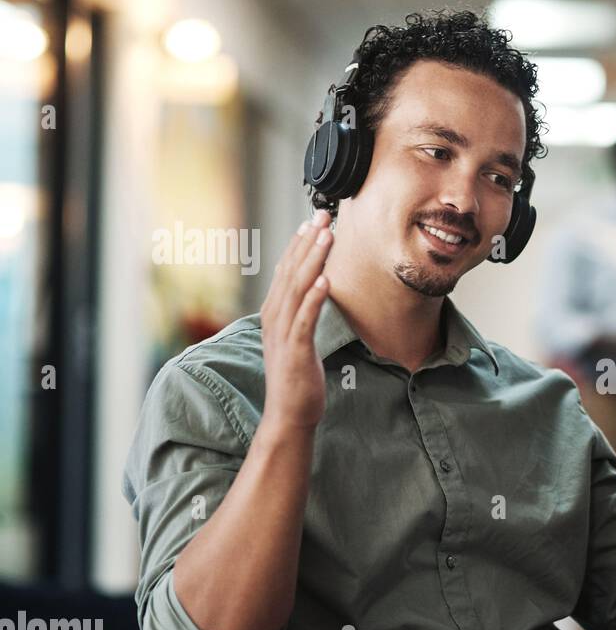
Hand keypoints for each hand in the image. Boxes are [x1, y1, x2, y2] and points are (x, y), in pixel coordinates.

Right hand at [258, 211, 333, 431]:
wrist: (289, 413)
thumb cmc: (297, 377)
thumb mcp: (297, 338)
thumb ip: (301, 313)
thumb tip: (312, 289)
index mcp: (275, 313)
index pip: (286, 270)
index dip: (299, 244)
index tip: (313, 221)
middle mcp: (275, 318)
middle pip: (290, 272)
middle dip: (307, 242)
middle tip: (323, 216)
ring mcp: (283, 334)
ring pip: (296, 289)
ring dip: (312, 261)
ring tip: (326, 237)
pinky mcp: (294, 351)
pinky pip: (304, 319)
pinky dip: (313, 298)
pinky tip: (325, 281)